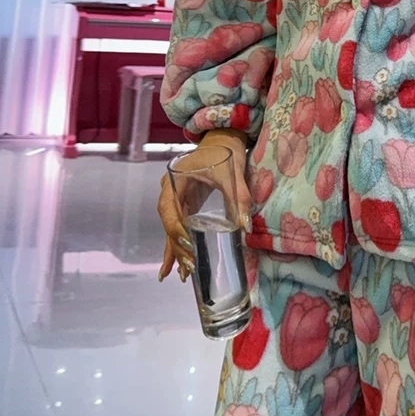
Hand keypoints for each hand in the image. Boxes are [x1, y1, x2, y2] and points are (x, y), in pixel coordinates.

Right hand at [157, 129, 251, 281]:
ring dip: (175, 251)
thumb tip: (245, 226)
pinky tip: (176, 265)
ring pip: (171, 228)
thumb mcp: (233, 173)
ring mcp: (175, 199)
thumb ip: (239, 198)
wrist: (222, 140)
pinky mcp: (184, 205)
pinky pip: (178, 227)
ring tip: (178, 276)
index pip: (169, 209)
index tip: (188, 244)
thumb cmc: (226, 152)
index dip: (176, 229)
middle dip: (176, 246)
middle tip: (188, 267)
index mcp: (176, 179)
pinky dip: (178, 245)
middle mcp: (170, 190)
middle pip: (169, 223)